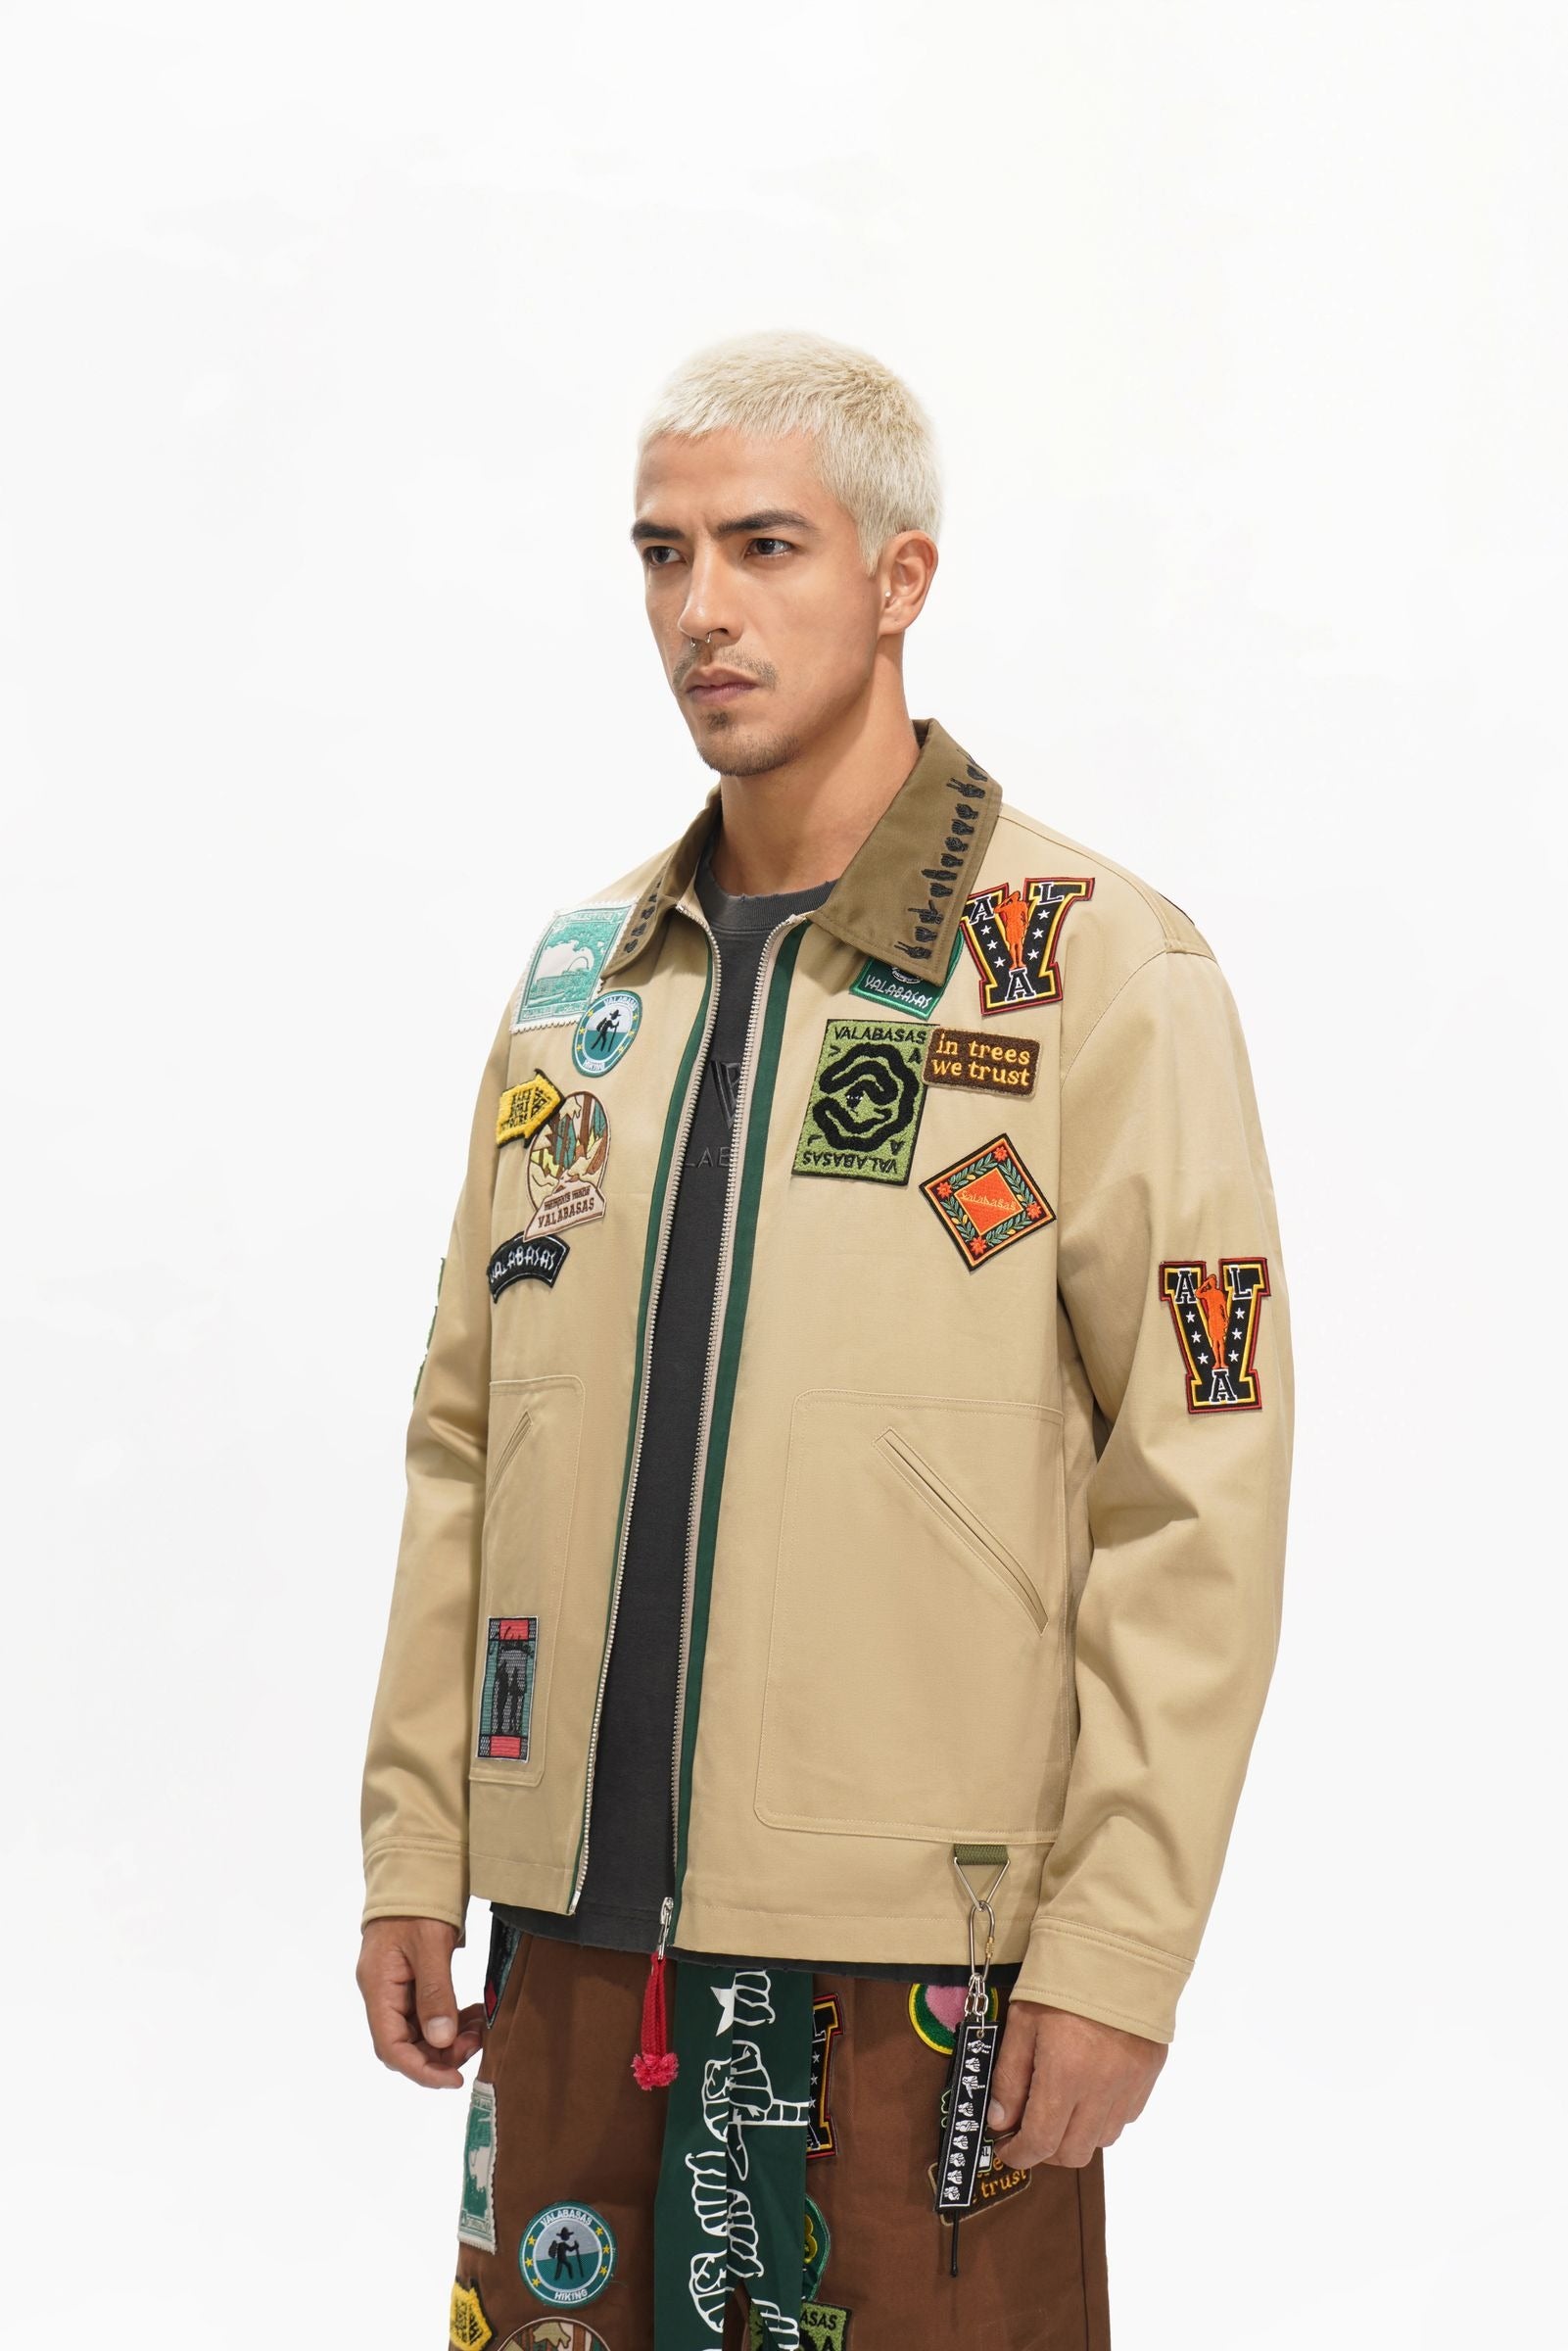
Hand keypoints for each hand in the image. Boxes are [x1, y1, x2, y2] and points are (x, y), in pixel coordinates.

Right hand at [357, 1916, 485, 2088]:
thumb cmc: (417, 1903)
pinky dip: (449, 2020)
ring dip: (448, 2038)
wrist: (414, 1869)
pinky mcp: (410, 1981)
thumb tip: (441, 2040)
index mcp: (378, 1987)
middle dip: (440, 2054)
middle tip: (475, 2042)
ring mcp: (395, 1988)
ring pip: (419, 2032)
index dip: (421, 2070)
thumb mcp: (429, 1944)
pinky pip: (427, 2013)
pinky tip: (471, 2014)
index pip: (391, 2047)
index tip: (452, 2078)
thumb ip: (435, 1992)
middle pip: (405, 2045)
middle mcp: (382, 1993)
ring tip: (478, 2029)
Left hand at [985, 1998, 1166, 2167]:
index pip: (1041, 2141)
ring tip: (1060, 2108)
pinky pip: (1126, 2116)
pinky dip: (1104, 2117)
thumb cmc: (1062, 1981)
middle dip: (1046, 2150)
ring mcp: (1131, 2085)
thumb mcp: (1023, 2020)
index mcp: (1066, 2075)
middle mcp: (1102, 2089)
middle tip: (1029, 2129)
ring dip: (1076, 2135)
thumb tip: (1001, 2122)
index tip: (1005, 2149)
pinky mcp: (1149, 2074)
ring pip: (1102, 2139)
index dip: (1019, 2154)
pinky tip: (1090, 2092)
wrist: (1117, 1949)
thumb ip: (1010, 2075)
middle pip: (1074, 2152)